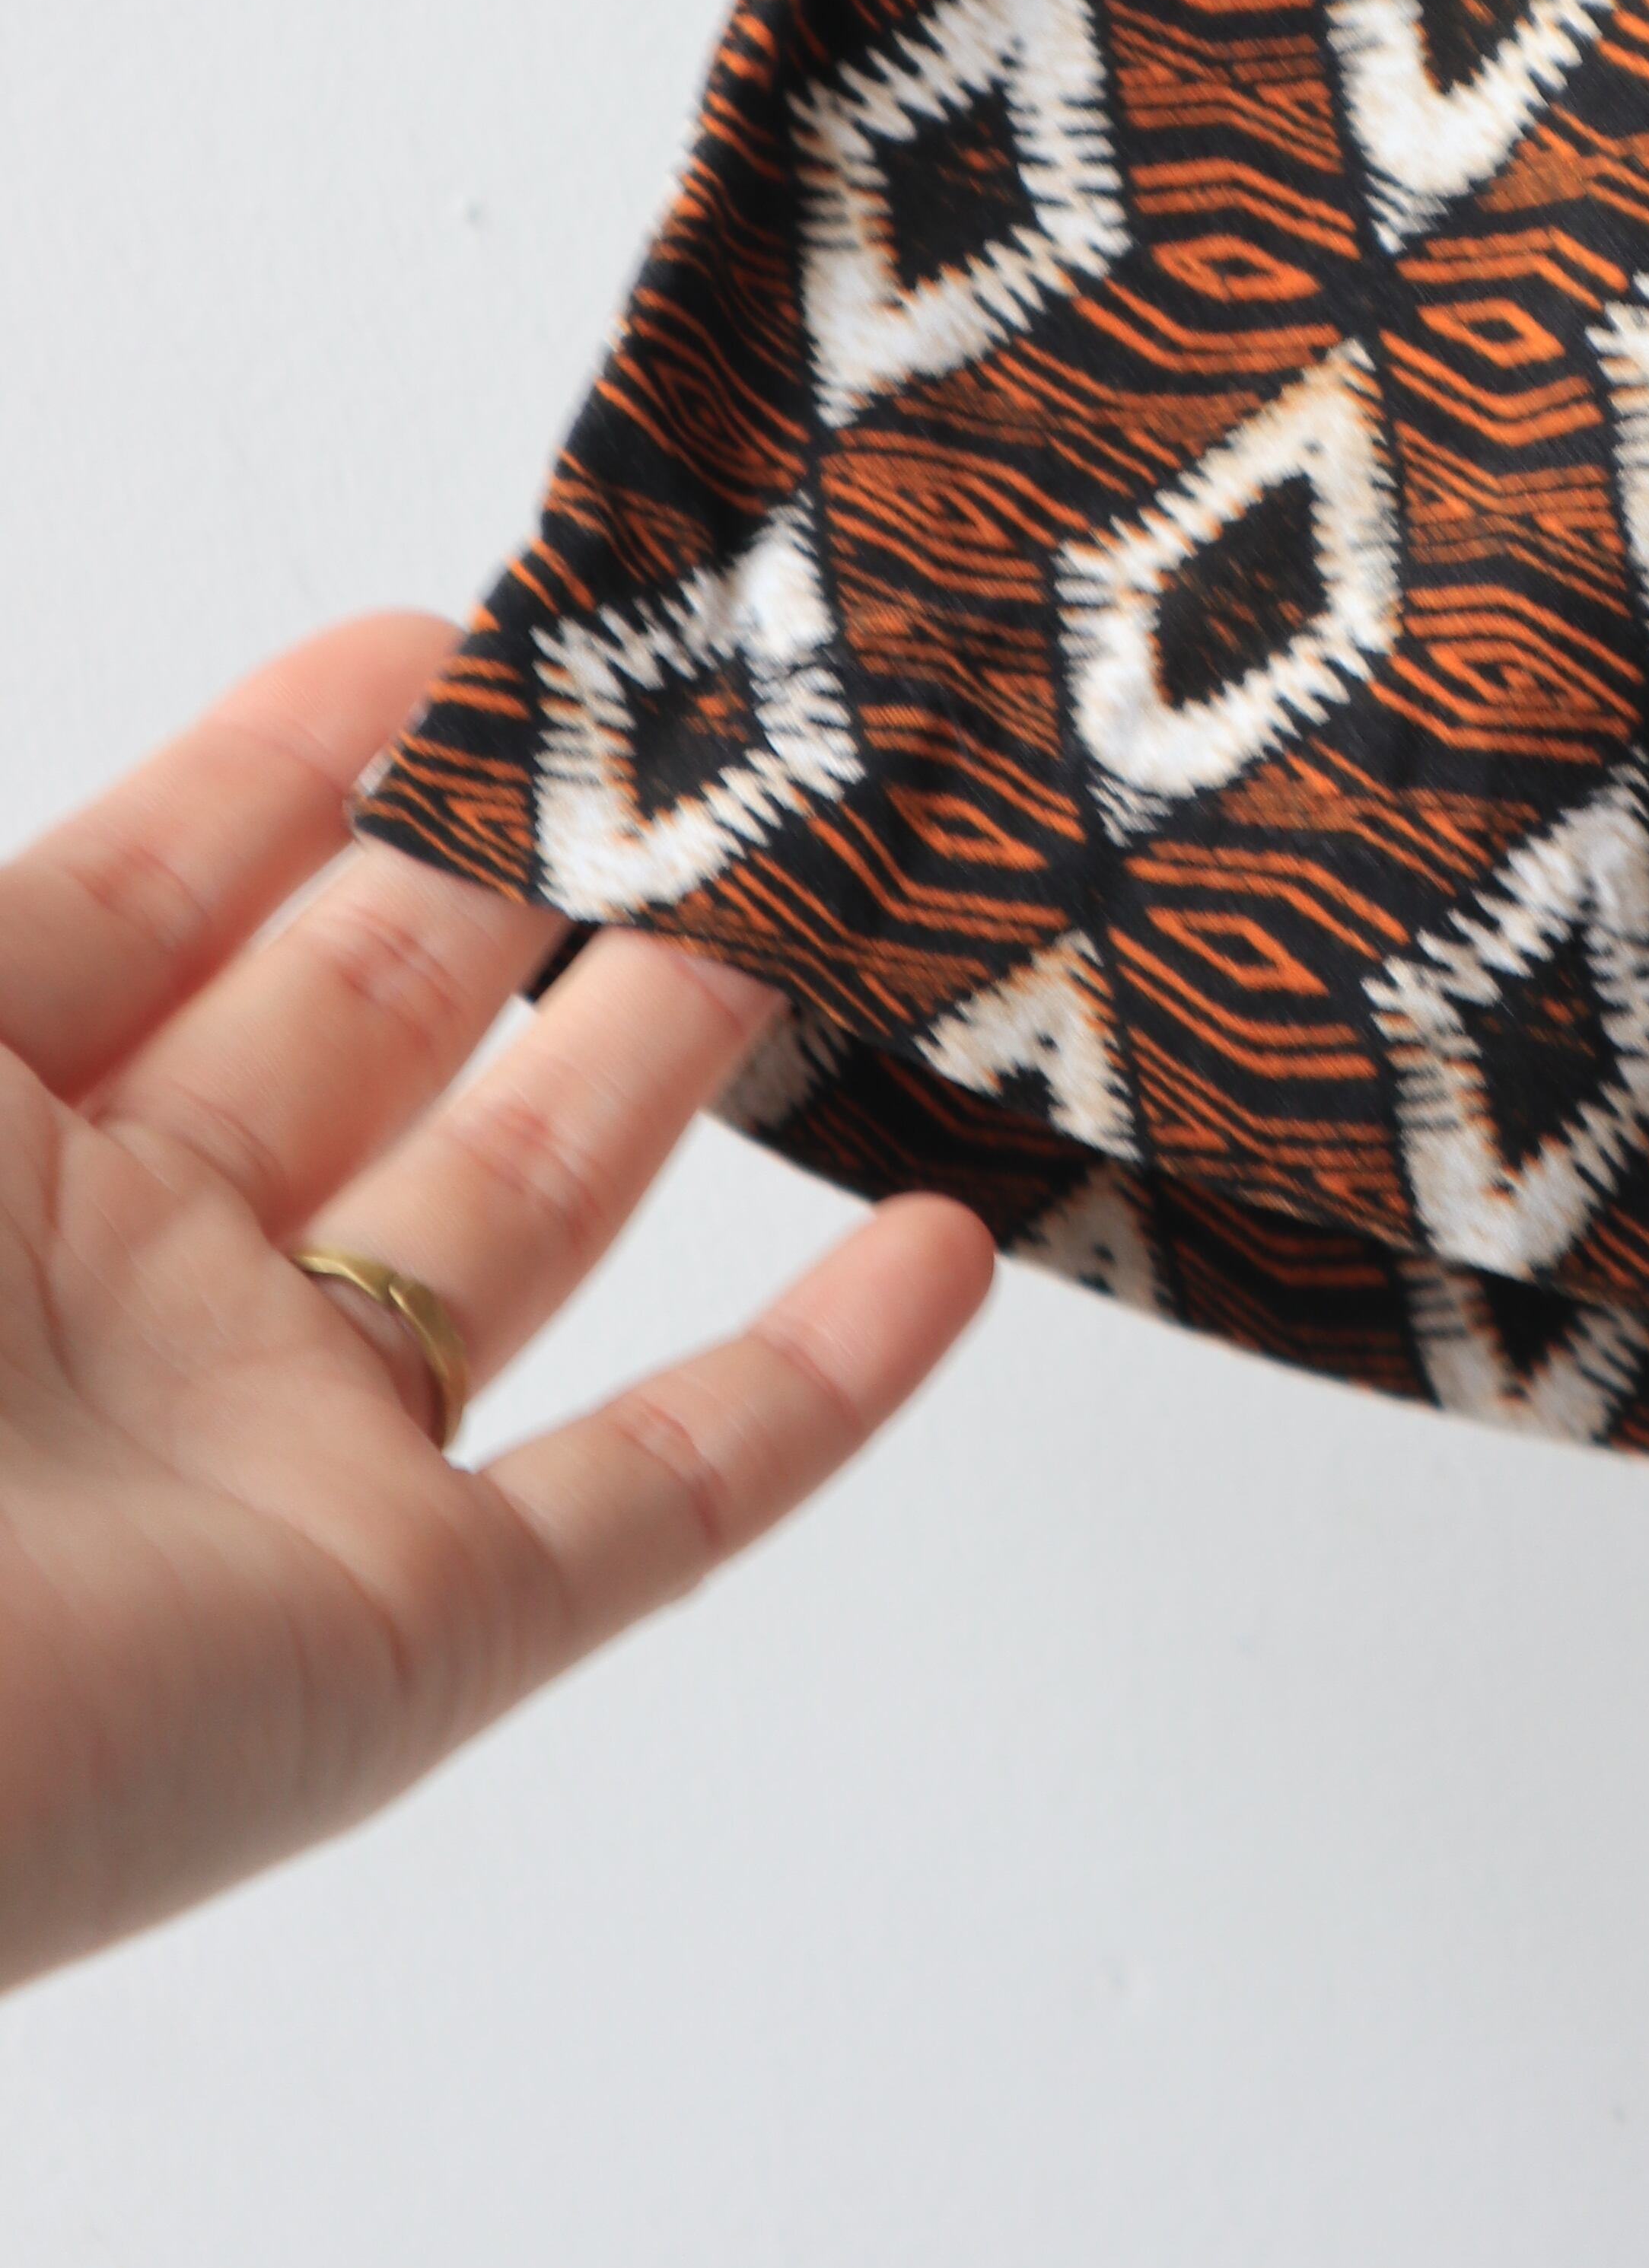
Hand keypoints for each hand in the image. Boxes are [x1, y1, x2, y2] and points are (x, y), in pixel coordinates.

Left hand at [0, 618, 991, 1994]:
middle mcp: (111, 1284)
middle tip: (699, 708)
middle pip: (370, 1018)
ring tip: (826, 873)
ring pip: (532, 1208)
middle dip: (530, 852)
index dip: (308, 750)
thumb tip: (72, 857)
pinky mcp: (393, 1642)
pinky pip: (657, 1497)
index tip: (464, 625)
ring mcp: (268, 1462)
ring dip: (679, 1039)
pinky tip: (942, 1250)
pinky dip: (821, 1383)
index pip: (160, 892)